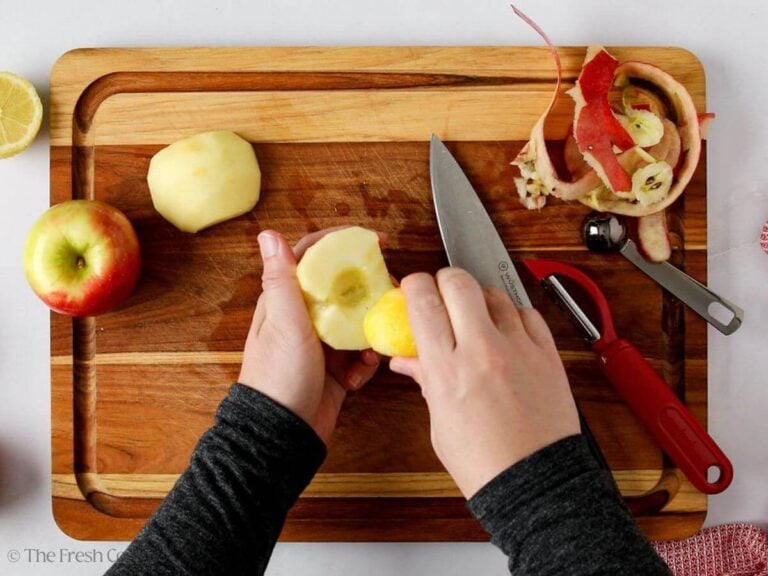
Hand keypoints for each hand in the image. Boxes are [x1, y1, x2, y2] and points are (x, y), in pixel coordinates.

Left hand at [238, 229, 380, 443]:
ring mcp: (321, 344)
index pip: (312, 257)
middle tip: (390, 295)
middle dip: (368, 292)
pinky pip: (361, 354)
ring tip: (371, 348)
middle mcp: (303, 317)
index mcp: (285, 300)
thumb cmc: (278, 375)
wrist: (283, 433)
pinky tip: (359, 375)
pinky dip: (366, 363)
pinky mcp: (336, 368)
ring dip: (369, 333)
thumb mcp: (284, 322)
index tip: (375, 241)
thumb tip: (269, 233)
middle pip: (343, 289)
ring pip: (357, 322)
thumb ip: (281, 278)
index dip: (341, 243)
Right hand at [390, 268, 579, 498]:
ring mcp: (519, 348)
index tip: (413, 289)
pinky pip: (528, 313)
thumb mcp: (440, 424)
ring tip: (477, 319)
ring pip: (495, 293)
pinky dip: (513, 315)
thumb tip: (407, 360)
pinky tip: (507, 332)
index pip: (424, 302)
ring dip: (480, 299)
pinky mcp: (547, 354)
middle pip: (459, 282)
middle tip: (444, 295)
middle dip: (445, 281)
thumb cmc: (483, 462)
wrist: (535, 483)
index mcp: (447, 369)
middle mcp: (482, 349)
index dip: (414, 285)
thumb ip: (426, 381)